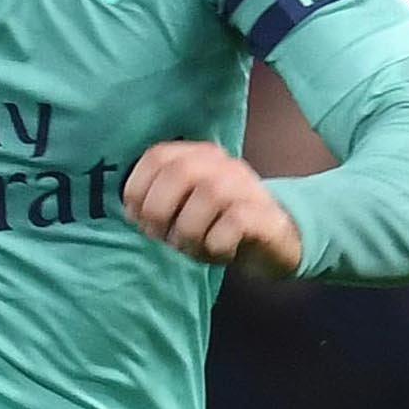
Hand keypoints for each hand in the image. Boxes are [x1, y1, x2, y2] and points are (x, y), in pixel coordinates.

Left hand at [122, 140, 301, 277]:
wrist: (275, 242)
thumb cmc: (218, 226)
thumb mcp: (183, 209)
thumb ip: (157, 202)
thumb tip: (133, 212)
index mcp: (196, 156)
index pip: (156, 157)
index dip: (137, 190)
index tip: (138, 219)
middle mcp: (221, 164)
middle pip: (179, 172)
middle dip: (159, 211)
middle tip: (163, 238)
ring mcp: (245, 186)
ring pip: (208, 195)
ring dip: (189, 232)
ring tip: (193, 248)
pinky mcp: (263, 214)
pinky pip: (234, 223)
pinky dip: (217, 245)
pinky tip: (220, 252)